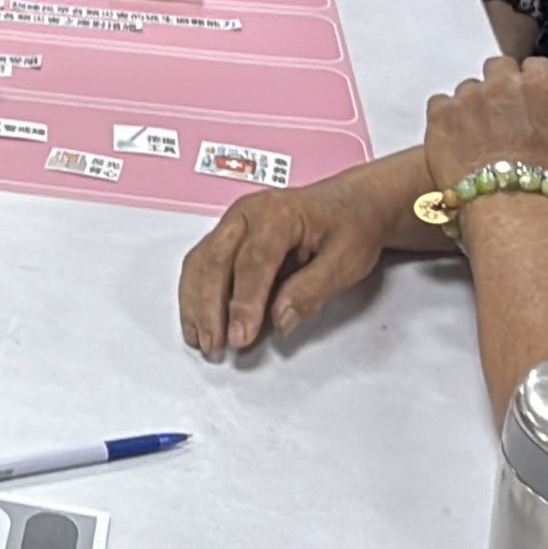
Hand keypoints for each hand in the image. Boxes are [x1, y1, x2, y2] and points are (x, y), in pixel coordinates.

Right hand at [177, 176, 398, 356]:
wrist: (352, 203)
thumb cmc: (350, 225)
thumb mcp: (346, 261)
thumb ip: (312, 290)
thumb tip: (280, 319)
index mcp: (277, 213)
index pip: (253, 261)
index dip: (244, 302)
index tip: (241, 336)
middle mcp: (246, 214)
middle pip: (215, 260)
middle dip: (209, 307)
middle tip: (214, 344)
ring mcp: (232, 224)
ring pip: (201, 262)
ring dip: (195, 303)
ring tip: (200, 338)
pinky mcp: (227, 237)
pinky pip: (202, 264)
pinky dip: (195, 294)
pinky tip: (196, 320)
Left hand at [424, 56, 547, 197]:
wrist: (515, 209)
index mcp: (541, 84)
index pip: (535, 66)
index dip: (531, 84)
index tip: (529, 100)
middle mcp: (503, 83)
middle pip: (498, 69)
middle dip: (500, 88)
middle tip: (503, 118)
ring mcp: (469, 96)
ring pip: (468, 88)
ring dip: (473, 106)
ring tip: (480, 139)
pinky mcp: (441, 113)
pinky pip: (440, 104)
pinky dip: (446, 119)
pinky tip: (456, 142)